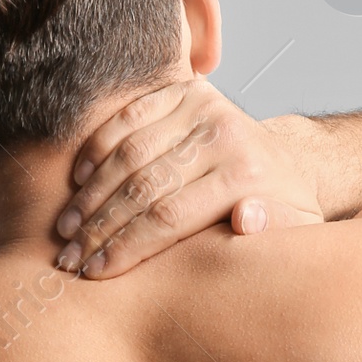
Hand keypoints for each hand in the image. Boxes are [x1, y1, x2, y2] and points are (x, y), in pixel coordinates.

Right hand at [54, 80, 321, 279]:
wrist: (286, 160)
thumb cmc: (279, 211)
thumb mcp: (294, 233)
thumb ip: (276, 230)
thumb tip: (247, 218)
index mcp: (246, 173)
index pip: (171, 216)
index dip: (128, 246)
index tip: (95, 271)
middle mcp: (225, 132)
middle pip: (145, 185)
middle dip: (101, 226)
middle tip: (69, 255)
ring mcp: (204, 106)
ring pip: (131, 152)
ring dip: (92, 193)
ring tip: (67, 227)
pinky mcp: (186, 90)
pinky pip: (130, 116)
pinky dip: (99, 147)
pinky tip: (79, 180)